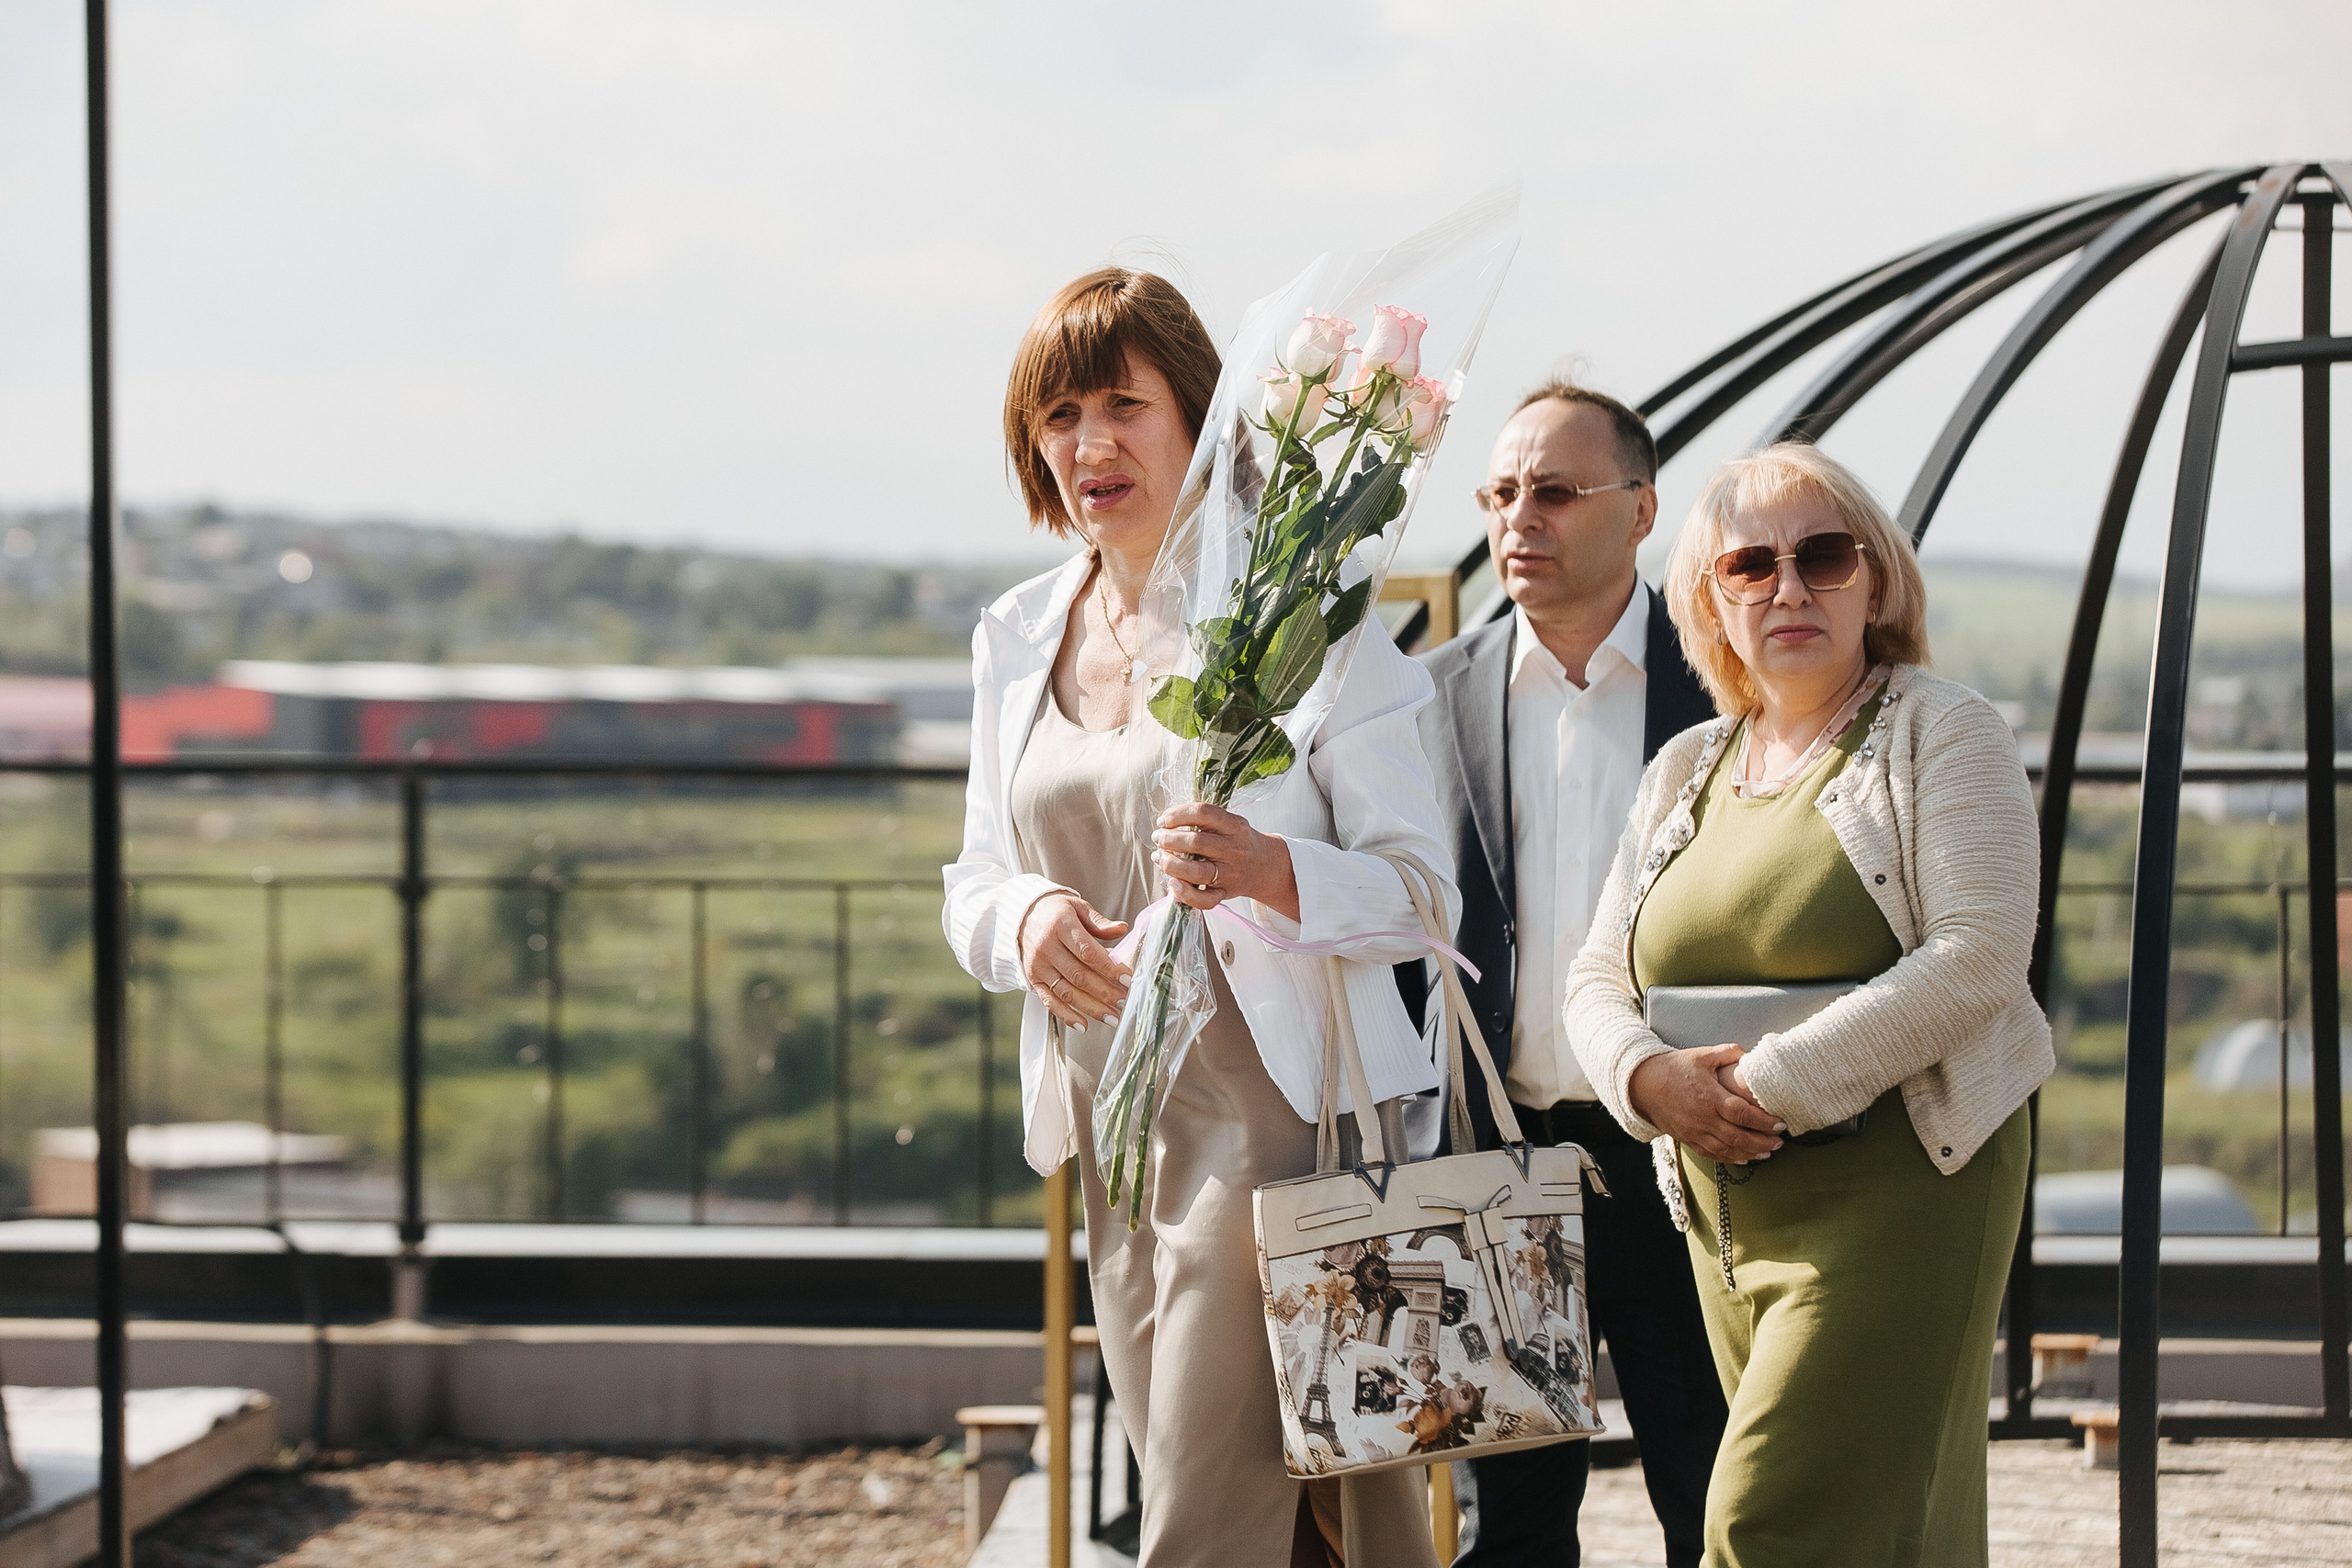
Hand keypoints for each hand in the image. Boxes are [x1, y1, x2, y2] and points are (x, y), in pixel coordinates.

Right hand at [1018, 893, 1131, 1030]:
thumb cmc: (1055, 912)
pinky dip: (1066, 1016)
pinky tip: (1084, 1025)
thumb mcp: (1077, 907)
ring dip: (1091, 1008)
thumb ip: (1099, 922)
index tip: (1127, 978)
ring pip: (1066, 992)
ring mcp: (1038, 965)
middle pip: (1079, 975)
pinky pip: (1049, 1001)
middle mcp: (1047, 947)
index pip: (1087, 951)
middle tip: (1124, 1000)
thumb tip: (1122, 929)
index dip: (1109, 968)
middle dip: (1105, 992)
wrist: (1022, 916)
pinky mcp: (1033, 979)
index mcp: (1060, 925)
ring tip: (1112, 1017)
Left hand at [1151, 802, 1299, 919]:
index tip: (1163, 820)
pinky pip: (1205, 900)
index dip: (1178, 815)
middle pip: (1196, 843)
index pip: (1203, 813)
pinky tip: (1173, 883)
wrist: (1265, 865)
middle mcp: (1233, 849)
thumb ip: (1205, 820)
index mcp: (1234, 826)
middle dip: (1169, 840)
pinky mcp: (1226, 893)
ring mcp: (1230, 873)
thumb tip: (1167, 822)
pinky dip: (1185, 894)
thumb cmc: (1238, 842)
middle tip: (1158, 838)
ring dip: (1170, 864)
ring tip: (1159, 857)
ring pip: (1196, 872)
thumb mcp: (1229, 823)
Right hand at [1629, 1045, 1785, 1163]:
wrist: (1643, 1084)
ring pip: (1727, 1149)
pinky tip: (1745, 1158)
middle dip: (1763, 1141)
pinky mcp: (1688, 1139)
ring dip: (1751, 1153)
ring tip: (1769, 1151)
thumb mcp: (1701, 1055)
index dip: (1764, 1121)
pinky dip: (1731, 1159)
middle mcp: (1703, 1117)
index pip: (1742, 1113)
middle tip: (1780, 1141)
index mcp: (1709, 1096)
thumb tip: (1750, 1056)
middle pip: (1738, 1137)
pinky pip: (1712, 1154)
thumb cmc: (1673, 1068)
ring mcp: (1695, 1131)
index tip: (1781, 1123)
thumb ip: (1728, 1053)